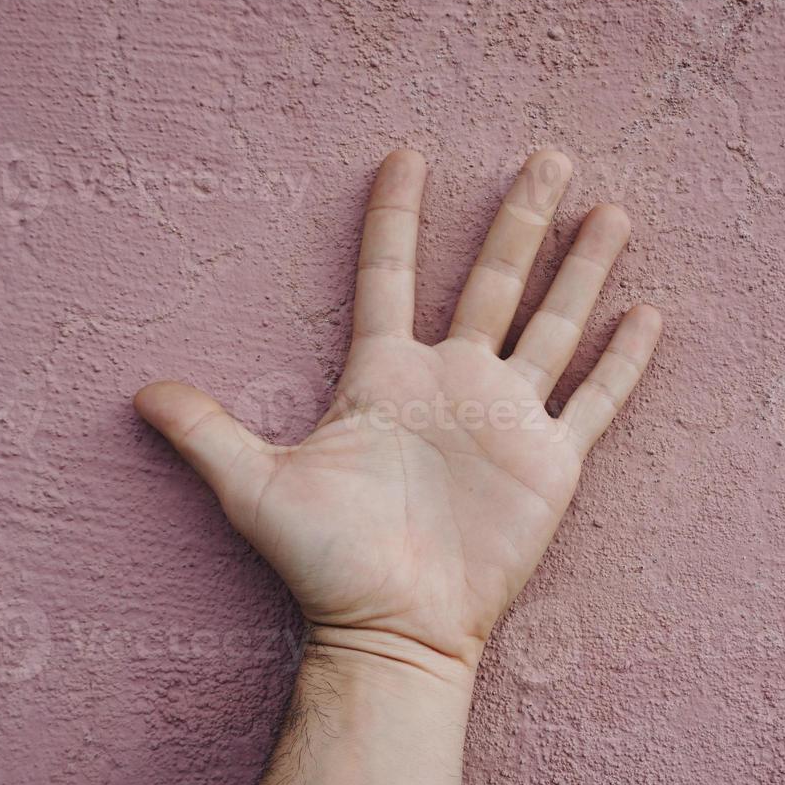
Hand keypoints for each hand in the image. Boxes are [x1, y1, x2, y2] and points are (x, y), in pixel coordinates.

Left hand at [134, 149, 660, 673]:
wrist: (394, 630)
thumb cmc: (326, 564)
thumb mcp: (256, 490)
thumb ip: (208, 433)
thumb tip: (138, 393)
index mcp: (386, 376)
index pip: (390, 275)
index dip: (396, 217)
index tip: (405, 154)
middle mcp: (454, 382)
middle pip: (493, 279)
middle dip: (520, 218)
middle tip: (549, 156)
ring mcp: (508, 418)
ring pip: (554, 324)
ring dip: (581, 270)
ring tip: (610, 213)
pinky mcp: (551, 461)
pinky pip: (594, 399)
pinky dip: (621, 359)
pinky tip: (646, 314)